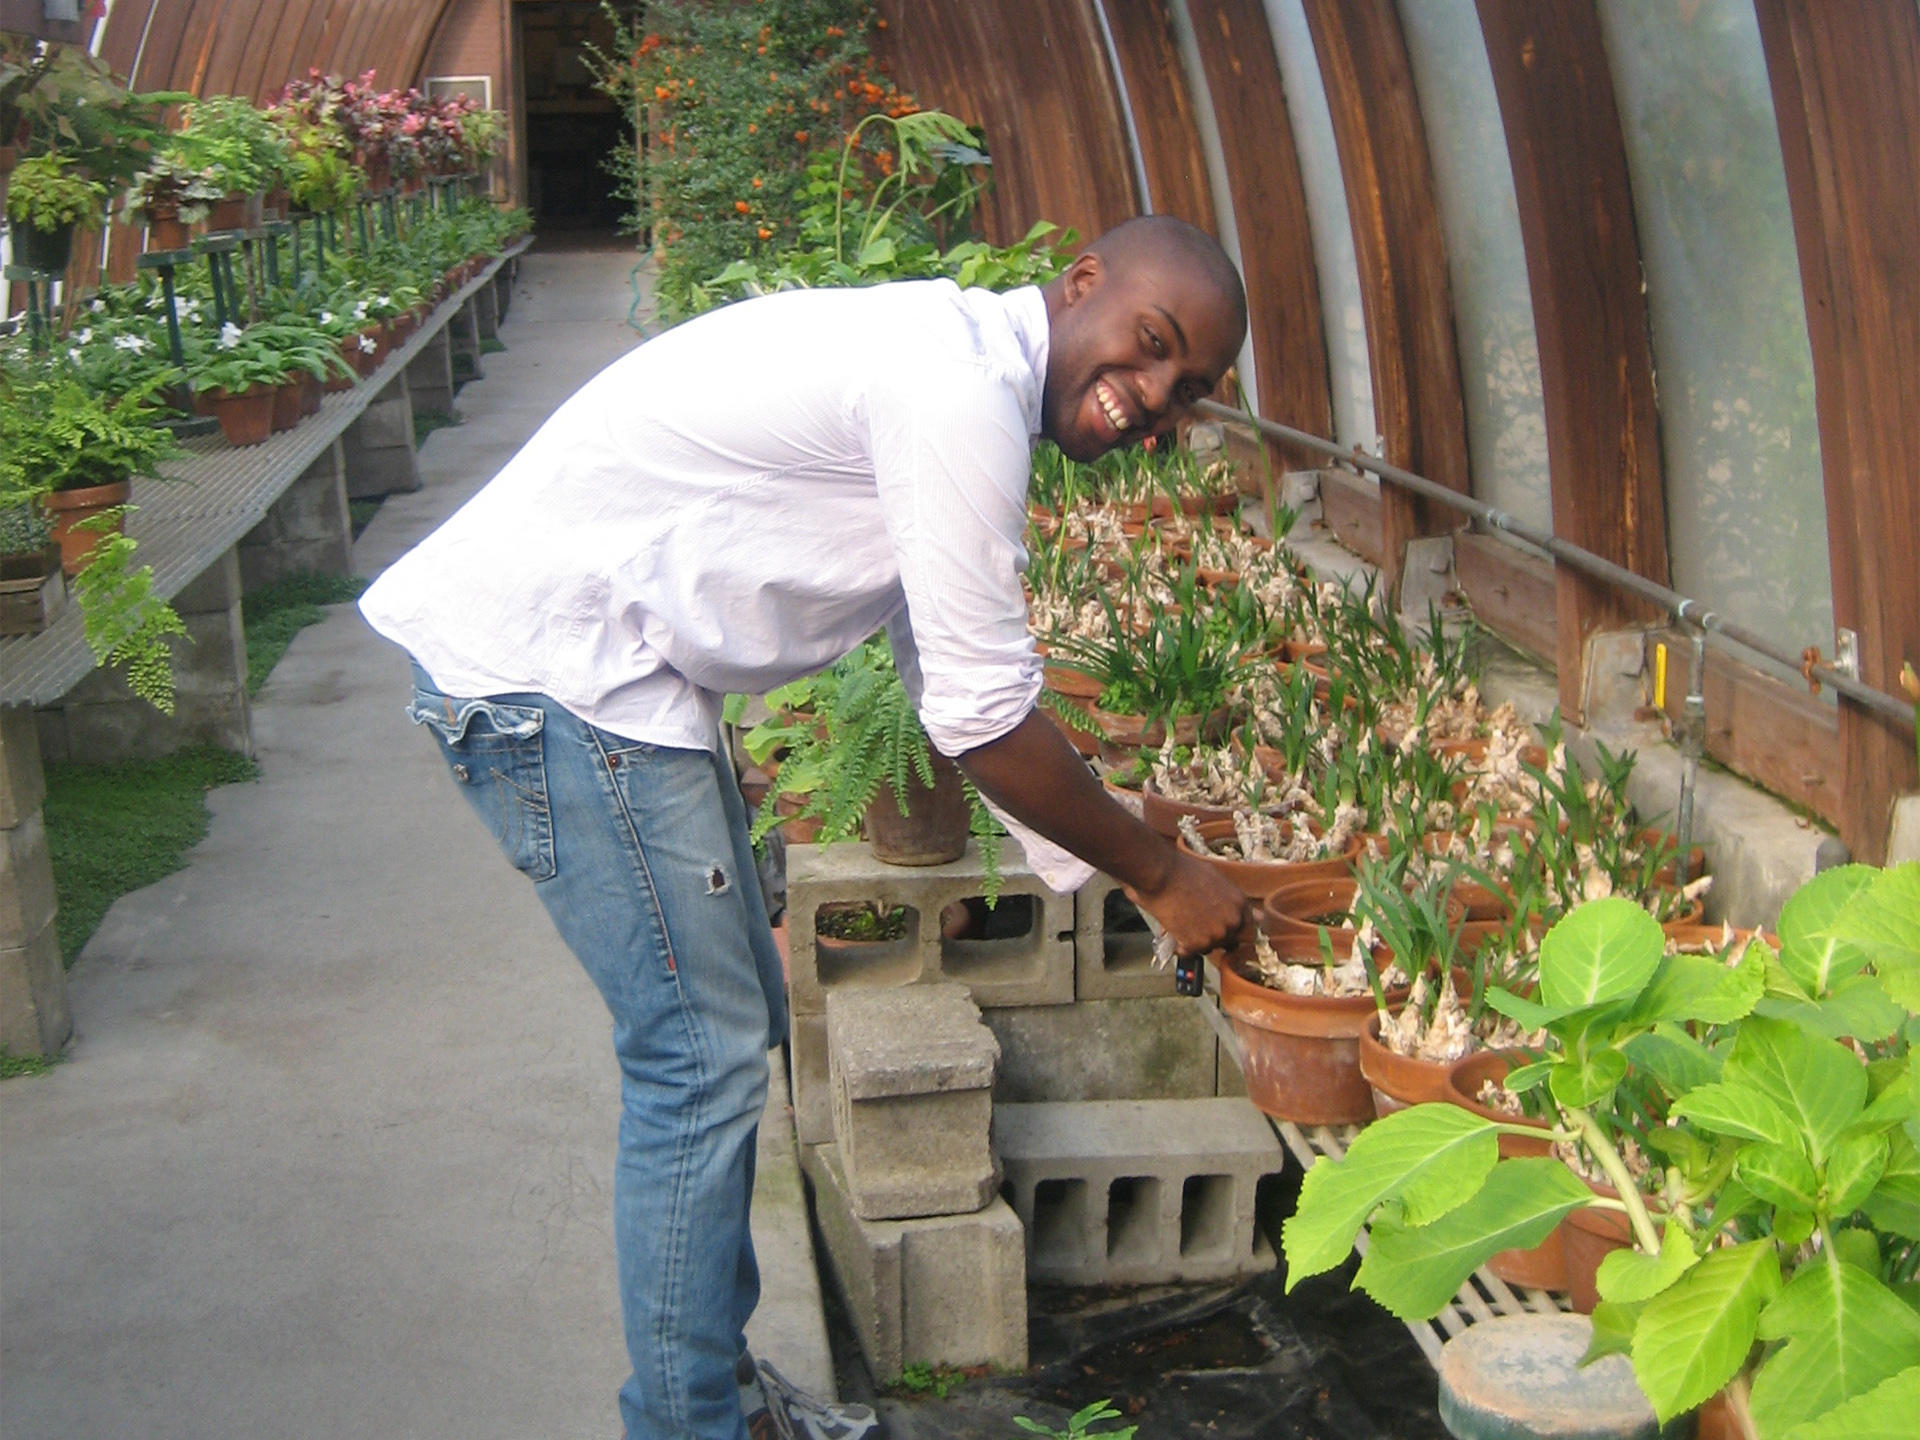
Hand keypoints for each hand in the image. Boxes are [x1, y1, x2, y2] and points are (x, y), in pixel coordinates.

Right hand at [1123, 848, 1251, 958]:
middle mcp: (1233, 921)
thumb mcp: (1215, 879)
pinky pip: (1189, 952)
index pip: (1248, 928)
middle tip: (1199, 929)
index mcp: (1240, 903)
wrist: (1162, 874)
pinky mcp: (1197, 943)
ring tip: (1181, 923)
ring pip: (1209, 948)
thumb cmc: (1183, 870)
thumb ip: (1229, 899)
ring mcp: (1216, 934)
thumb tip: (1239, 911)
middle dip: (1216, 938)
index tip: (1223, 930)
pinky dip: (1179, 946)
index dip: (1234, 930)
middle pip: (1231, 942)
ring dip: (1196, 941)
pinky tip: (1172, 930)